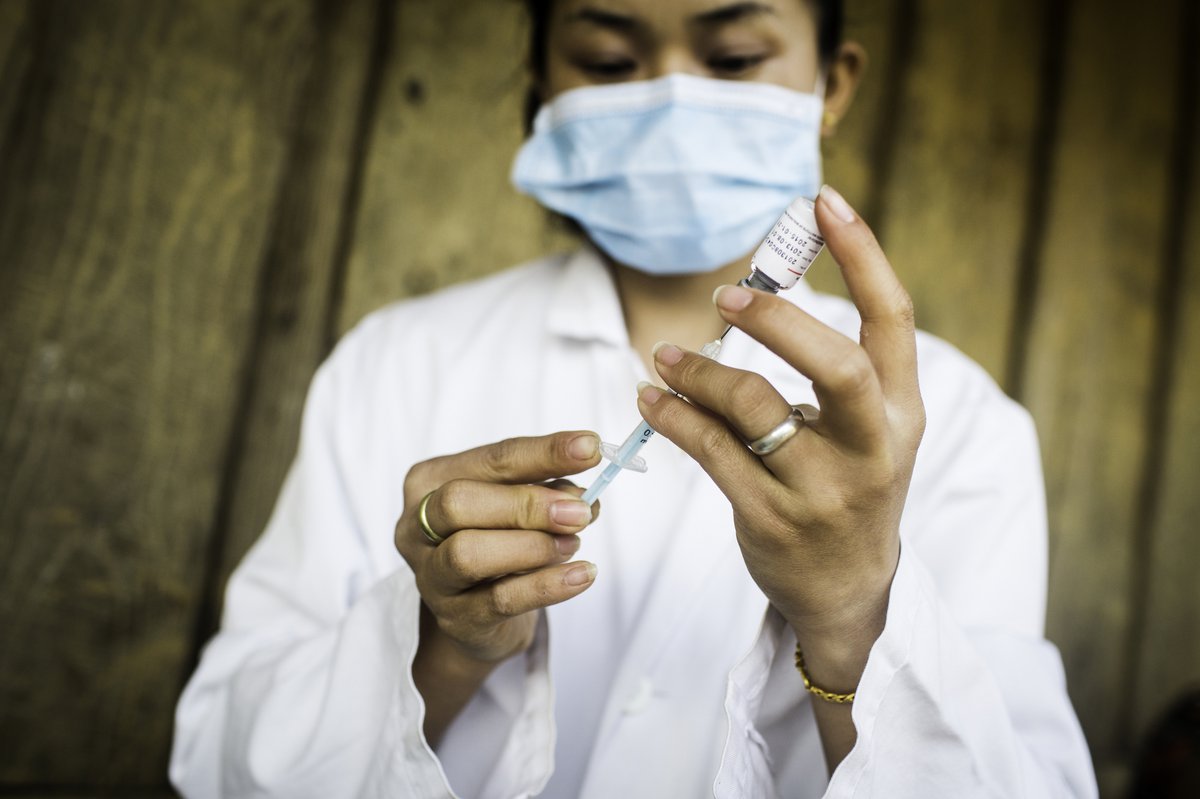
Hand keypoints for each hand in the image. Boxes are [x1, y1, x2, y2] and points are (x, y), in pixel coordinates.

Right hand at [395, 432, 601, 665]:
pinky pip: (501, 600)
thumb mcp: (519, 505)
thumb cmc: (498, 540)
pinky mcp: (454, 618)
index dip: (543, 453)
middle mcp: (416, 526)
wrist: (480, 611)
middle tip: (578, 511)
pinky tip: (581, 575)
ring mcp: (430, 576)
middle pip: (459, 502)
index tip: (589, 447)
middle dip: (526, 504)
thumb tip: (582, 496)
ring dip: (532, 546)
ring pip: (468, 553)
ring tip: (574, 544)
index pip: (490, 459)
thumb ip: (548, 491)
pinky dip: (547, 586)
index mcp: (429, 481)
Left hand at [635, 186, 923, 690]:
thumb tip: (760, 290)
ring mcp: (824, 490)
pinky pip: (712, 452)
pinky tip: (652, 399)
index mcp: (904, 412)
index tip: (820, 199)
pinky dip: (673, 417)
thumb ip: (834, 369)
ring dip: (698, 372)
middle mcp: (874, 449)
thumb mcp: (866, 430)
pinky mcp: (772, 521)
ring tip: (663, 358)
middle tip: (726, 296)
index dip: (863, 253)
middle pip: (838, 364)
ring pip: (754, 408)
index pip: (893, 318)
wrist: (848, 591)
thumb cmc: (848, 487)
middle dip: (778, 320)